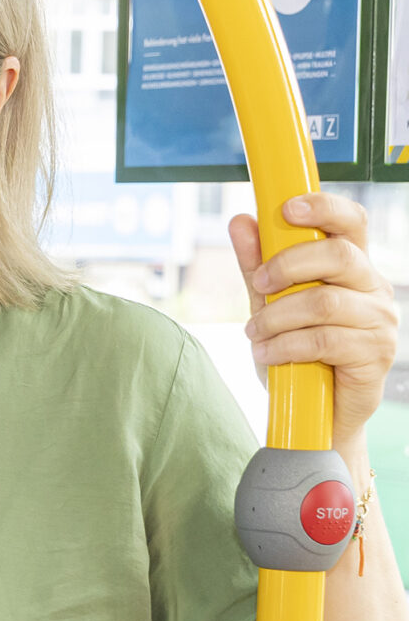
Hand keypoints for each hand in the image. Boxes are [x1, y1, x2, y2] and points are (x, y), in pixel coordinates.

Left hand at [233, 192, 400, 448]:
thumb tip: (240, 221)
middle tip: (259, 286)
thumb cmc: (296, 352)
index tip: (286, 208)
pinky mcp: (375, 354)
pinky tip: (266, 353)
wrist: (313, 412)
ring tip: (254, 333)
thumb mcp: (269, 304)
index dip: (324, 208)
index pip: (351, 222)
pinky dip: (285, 346)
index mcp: (351, 267)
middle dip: (287, 266)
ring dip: (278, 317)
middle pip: (339, 256)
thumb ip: (257, 266)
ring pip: (326, 302)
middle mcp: (373, 289)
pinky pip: (325, 340)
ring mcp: (379, 321)